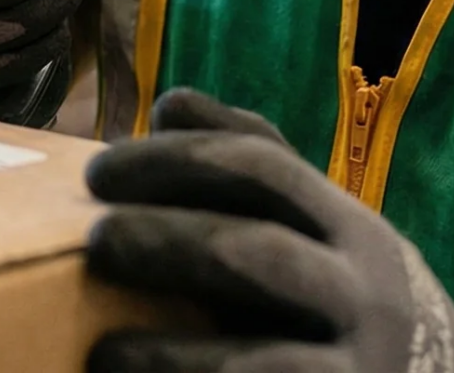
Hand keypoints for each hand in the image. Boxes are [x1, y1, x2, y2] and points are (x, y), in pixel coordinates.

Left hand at [87, 89, 453, 372]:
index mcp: (351, 229)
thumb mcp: (329, 224)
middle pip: (255, 254)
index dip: (174, 162)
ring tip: (104, 351)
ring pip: (256, 364)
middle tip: (92, 240)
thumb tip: (170, 106)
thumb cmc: (359, 293)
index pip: (261, 170)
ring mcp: (355, 371)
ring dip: (170, 356)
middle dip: (165, 242)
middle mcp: (361, 295)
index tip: (98, 171)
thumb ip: (257, 164)